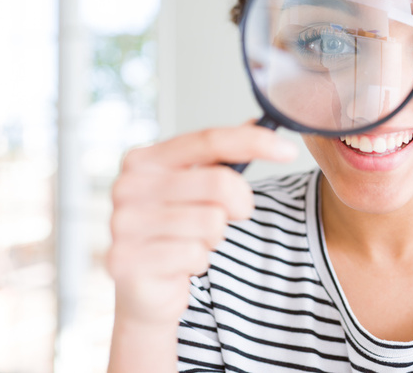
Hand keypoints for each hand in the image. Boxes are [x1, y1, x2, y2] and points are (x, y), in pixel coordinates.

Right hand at [106, 123, 297, 326]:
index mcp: (144, 159)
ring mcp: (124, 224)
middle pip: (219, 182)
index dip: (254, 142)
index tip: (288, 151)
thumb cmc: (172, 230)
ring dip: (214, 237)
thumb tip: (258, 123)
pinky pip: (195, 255)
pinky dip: (198, 262)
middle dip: (239, 204)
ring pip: (212, 223)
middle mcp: (128, 186)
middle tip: (229, 217)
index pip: (208, 139)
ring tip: (192, 242)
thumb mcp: (194, 187)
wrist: (140, 288)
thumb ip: (221, 156)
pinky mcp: (127, 261)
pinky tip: (179, 264)